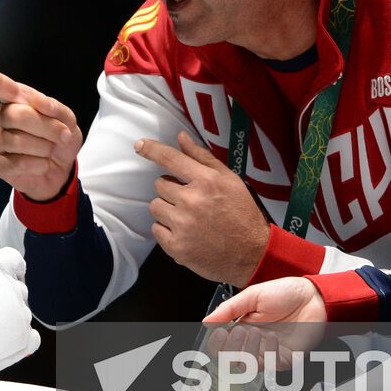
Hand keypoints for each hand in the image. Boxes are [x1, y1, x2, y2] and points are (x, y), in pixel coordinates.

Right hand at [0, 65, 82, 201]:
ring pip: (17, 141)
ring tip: (50, 151)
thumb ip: (55, 107)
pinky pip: (18, 163)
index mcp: (15, 100)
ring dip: (45, 148)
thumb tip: (39, 101)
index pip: (0, 86)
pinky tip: (41, 164)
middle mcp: (1, 117)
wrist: (61, 170)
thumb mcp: (66, 119)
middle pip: (17, 115)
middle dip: (47, 127)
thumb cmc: (59, 138)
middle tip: (63, 136)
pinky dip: (38, 164)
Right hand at [0, 248, 41, 378]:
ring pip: (22, 313)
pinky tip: (7, 343)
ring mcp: (21, 313)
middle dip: (4, 299)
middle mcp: (13, 288)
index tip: (7, 274)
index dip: (11, 267)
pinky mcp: (24, 338)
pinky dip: (22, 340)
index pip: (13, 259)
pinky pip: (32, 337)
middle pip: (17, 289)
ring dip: (9, 320)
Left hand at [133, 132, 270, 285]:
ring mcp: (182, 225)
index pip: (170, 159)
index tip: (139, 145)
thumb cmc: (241, 213)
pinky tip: (185, 232)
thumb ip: (202, 157)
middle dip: (171, 190)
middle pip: (159, 185)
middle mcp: (191, 201)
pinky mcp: (176, 246)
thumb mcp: (229, 180)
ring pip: (155, 206)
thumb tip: (181, 137)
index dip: (151, 150)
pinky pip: (156, 229)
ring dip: (167, 210)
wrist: (251, 253)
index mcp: (206, 181)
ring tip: (188, 217)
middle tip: (190, 200)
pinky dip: (167, 230)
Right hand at [205, 276, 327, 365]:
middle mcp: (253, 343)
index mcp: (241, 327)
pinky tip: (273, 337)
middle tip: (240, 331)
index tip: (219, 334)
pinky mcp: (286, 358)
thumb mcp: (252, 296)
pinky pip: (271, 365)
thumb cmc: (285, 293)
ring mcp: (269, 352)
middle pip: (232, 360)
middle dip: (232, 348)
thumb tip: (207, 322)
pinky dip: (269, 353)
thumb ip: (229, 309)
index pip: (221, 346)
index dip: (217, 345)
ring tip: (257, 332)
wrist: (313, 296)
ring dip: (249, 351)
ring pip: (249, 366)